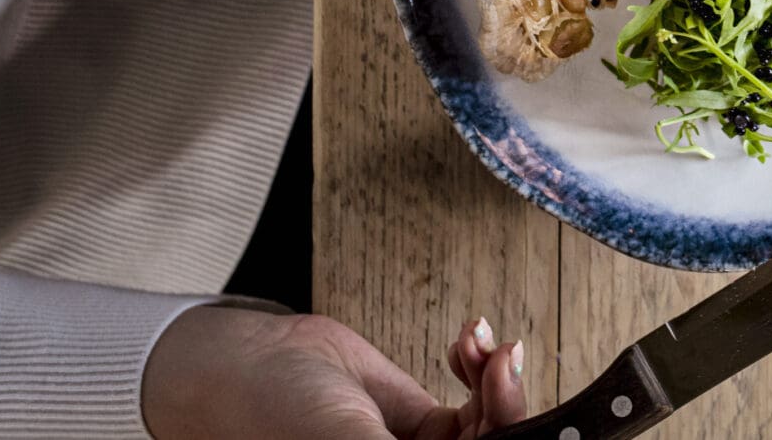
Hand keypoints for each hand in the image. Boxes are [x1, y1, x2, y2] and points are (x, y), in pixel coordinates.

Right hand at [142, 306, 528, 439]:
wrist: (250, 364)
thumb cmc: (274, 414)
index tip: (521, 418)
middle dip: (506, 407)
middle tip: (504, 365)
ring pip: (490, 428)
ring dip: (495, 383)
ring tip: (480, 345)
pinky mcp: (423, 427)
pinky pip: (477, 404)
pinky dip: (481, 369)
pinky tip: (468, 342)